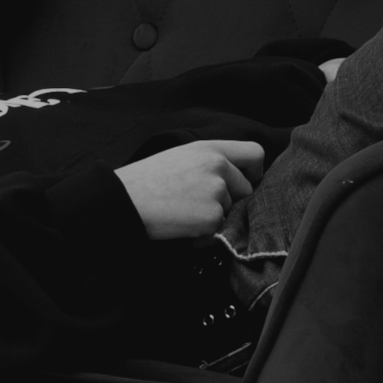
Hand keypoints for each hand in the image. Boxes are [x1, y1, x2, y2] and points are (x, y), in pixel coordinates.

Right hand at [114, 140, 262, 239]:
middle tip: (199, 201)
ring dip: (214, 216)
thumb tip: (237, 178)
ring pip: (233, 211)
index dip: (254, 171)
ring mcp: (217, 192)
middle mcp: (218, 166)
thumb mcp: (181, 156)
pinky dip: (205, 233)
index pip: (255, 153)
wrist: (127, 199)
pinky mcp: (212, 217)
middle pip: (247, 189)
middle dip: (230, 200)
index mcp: (209, 148)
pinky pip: (220, 230)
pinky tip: (182, 223)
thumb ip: (211, 161)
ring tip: (184, 211)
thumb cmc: (149, 179)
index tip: (243, 181)